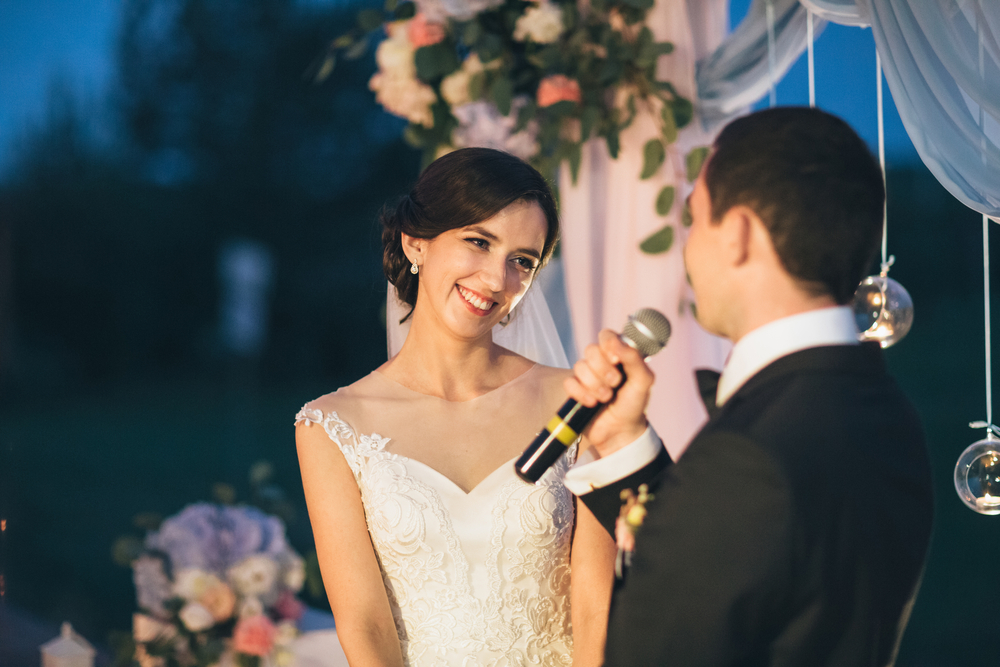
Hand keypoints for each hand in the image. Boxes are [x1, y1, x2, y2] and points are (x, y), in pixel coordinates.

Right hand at [564, 329, 653, 457]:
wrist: (621, 432)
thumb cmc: (634, 405)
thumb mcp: (643, 381)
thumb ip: (634, 358)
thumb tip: (616, 342)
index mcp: (619, 355)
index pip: (606, 335)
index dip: (608, 344)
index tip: (616, 359)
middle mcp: (601, 362)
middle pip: (591, 350)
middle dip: (603, 369)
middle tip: (615, 383)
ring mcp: (587, 376)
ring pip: (579, 366)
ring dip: (595, 385)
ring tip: (606, 398)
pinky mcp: (575, 390)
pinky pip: (569, 383)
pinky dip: (581, 394)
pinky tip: (592, 404)